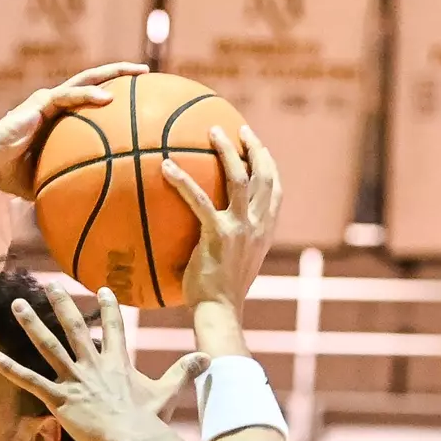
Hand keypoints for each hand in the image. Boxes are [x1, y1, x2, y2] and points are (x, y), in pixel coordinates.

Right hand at [0, 63, 147, 198]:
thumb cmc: (14, 178)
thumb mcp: (51, 181)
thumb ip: (71, 184)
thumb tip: (95, 208)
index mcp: (61, 118)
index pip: (92, 100)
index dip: (116, 95)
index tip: (140, 97)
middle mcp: (57, 104)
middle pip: (95, 81)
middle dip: (122, 74)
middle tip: (147, 72)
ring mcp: (49, 100)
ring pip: (87, 79)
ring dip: (114, 74)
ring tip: (139, 73)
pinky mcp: (40, 102)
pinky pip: (69, 96)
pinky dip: (89, 95)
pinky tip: (109, 99)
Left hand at [0, 284, 207, 440]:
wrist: (134, 439)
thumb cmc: (149, 420)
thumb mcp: (168, 392)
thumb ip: (184, 371)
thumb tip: (208, 357)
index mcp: (117, 363)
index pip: (112, 328)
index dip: (107, 308)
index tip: (102, 290)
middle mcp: (93, 365)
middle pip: (74, 328)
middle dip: (62, 304)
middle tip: (50, 285)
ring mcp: (74, 380)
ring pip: (48, 346)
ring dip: (31, 324)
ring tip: (17, 305)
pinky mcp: (59, 399)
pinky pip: (30, 382)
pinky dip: (10, 369)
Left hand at [162, 124, 281, 311]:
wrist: (220, 311)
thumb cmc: (221, 293)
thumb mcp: (237, 263)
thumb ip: (234, 241)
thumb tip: (214, 229)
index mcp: (265, 231)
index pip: (276, 189)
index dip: (268, 163)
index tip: (257, 145)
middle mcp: (258, 225)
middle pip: (263, 175)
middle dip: (253, 147)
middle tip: (238, 128)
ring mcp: (240, 228)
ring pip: (238, 178)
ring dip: (226, 150)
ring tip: (212, 131)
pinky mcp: (218, 235)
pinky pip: (199, 200)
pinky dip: (183, 181)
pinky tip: (165, 167)